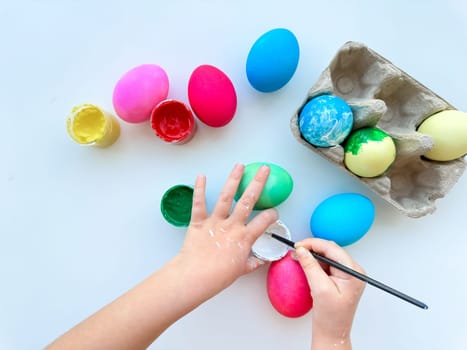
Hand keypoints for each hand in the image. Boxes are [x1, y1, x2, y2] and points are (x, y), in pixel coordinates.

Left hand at [177, 163, 278, 298]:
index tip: (274, 211)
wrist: (196, 277)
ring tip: (239, 166)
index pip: (264, 222)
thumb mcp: (241, 271)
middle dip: (258, 183)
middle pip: (248, 201)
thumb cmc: (218, 276)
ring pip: (226, 197)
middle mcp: (232, 226)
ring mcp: (215, 222)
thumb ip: (253, 263)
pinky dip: (199, 189)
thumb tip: (262, 261)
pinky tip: (202, 176)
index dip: (272, 215)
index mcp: (245, 238)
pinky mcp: (199, 222)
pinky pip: (199, 203)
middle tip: (264, 170)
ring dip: (233, 180)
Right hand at [295, 238, 364, 347]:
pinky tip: (306, 266)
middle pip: (330, 250)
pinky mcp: (339, 278)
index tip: (299, 245)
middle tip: (296, 251)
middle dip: (312, 249)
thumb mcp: (320, 289)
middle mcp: (353, 271)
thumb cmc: (331, 317)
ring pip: (327, 256)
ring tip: (299, 258)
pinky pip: (326, 264)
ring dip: (312, 256)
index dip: (314, 244)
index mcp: (354, 273)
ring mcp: (346, 274)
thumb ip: (310, 267)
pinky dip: (314, 263)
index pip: (332, 249)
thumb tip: (302, 251)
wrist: (332, 332)